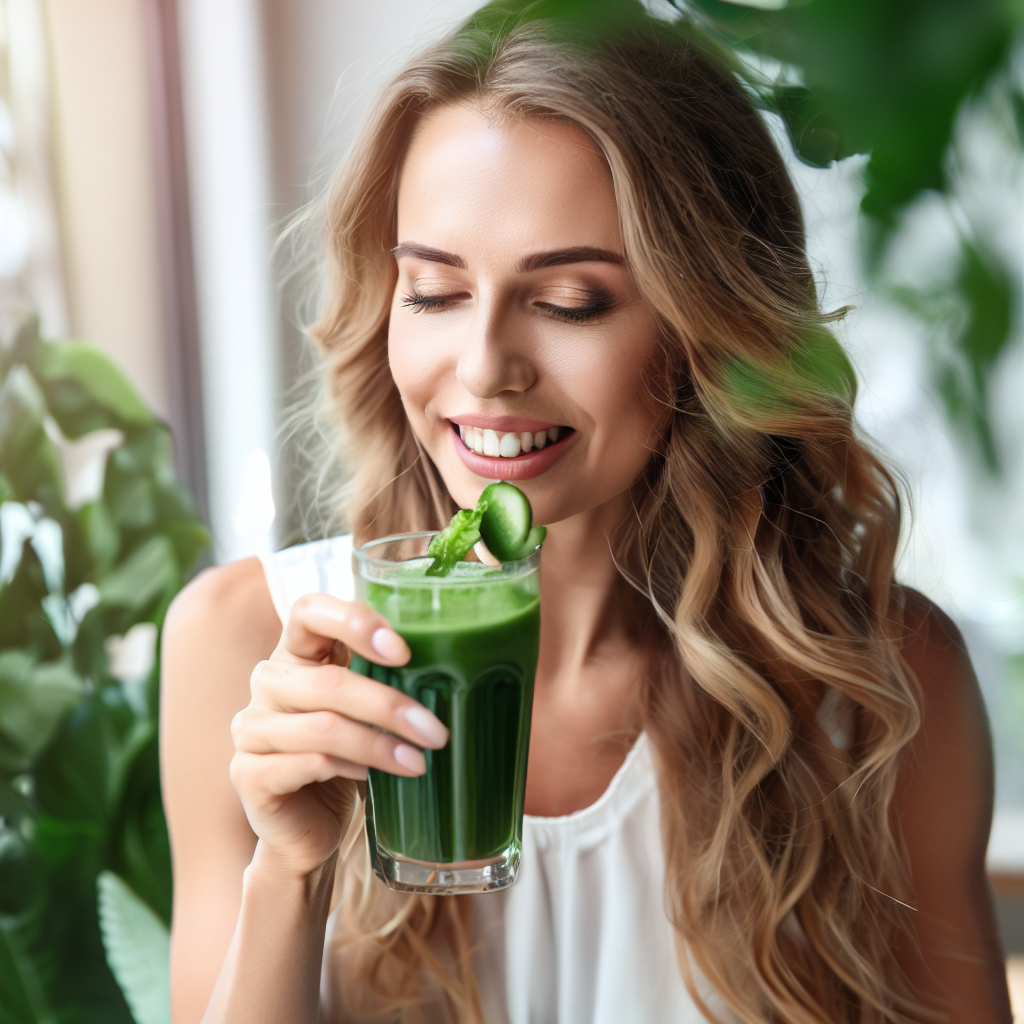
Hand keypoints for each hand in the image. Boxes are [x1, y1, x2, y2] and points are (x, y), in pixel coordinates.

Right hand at [229, 593, 447, 876]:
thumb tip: (460, 663)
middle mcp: (268, 682)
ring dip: (379, 745)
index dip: (354, 622)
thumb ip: (386, 678)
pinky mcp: (250, 774)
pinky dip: (350, 769)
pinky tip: (375, 781)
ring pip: (324, 727)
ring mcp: (252, 728)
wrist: (307, 828)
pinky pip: (308, 763)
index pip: (309, 610)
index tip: (403, 651)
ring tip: (419, 761)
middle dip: (390, 705)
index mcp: (296, 652)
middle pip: (329, 682)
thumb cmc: (346, 756)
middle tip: (435, 731)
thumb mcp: (365, 709)